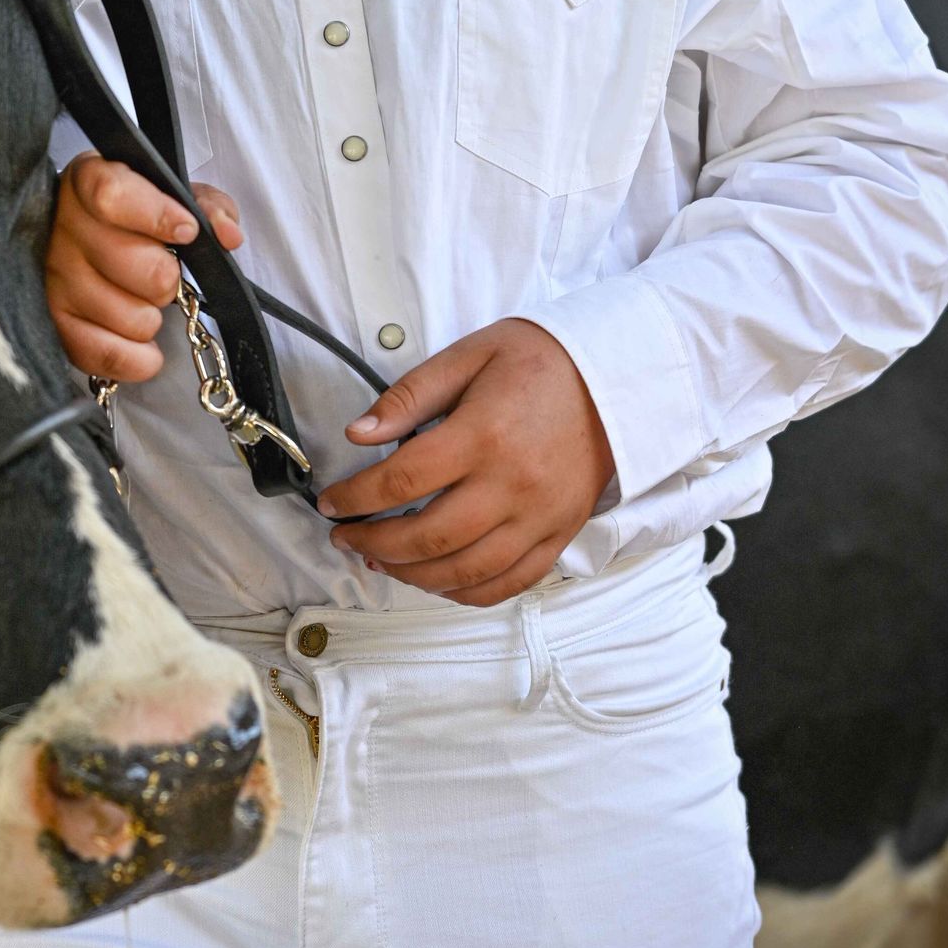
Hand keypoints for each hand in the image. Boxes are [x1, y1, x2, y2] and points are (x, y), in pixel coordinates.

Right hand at [45, 155, 242, 383]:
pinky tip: (143, 345)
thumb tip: (228, 236)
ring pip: (132, 318)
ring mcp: (53, 278)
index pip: (112, 197)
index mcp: (88, 181)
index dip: (157, 217)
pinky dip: (138, 359)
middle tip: (162, 272)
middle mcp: (62, 228)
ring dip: (152, 316)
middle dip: (167, 277)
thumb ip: (207, 205)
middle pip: (138, 267)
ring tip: (141, 301)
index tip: (187, 231)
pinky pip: (107, 356)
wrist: (81, 236)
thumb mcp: (171, 193)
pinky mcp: (54, 324)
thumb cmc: (133, 213)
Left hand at [316, 320, 614, 607]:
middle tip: (346, 538)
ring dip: (412, 575)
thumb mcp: (469, 355)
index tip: (331, 503)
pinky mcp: (559, 535)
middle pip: (428, 537)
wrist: (616, 379)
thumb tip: (359, 433)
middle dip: (374, 545)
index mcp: (483, 435)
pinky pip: (508, 583)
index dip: (355, 498)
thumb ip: (410, 396)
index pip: (402, 481)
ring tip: (381, 561)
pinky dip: (465, 592)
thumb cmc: (540, 362)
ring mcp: (539, 517)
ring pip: (464, 571)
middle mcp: (512, 485)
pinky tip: (435, 580)